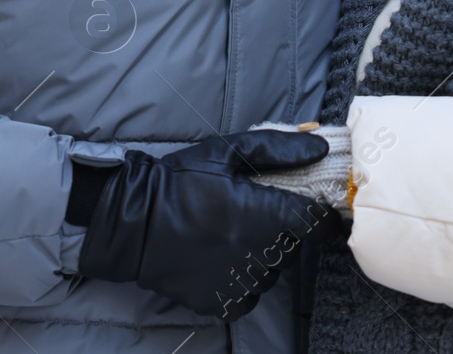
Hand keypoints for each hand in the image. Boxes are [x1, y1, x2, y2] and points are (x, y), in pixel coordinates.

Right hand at [74, 130, 341, 318]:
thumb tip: (321, 150)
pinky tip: (220, 259)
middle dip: (282, 229)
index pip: (316, 223)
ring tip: (229, 235)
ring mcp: (238, 283)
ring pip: (271, 272)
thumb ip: (278, 149)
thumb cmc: (180, 181)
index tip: (314, 210)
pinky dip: (242, 280)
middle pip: (292, 246)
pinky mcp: (220, 303)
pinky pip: (249, 295)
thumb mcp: (227, 152)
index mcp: (263, 214)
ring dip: (262, 255)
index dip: (322, 216)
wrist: (131, 221)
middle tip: (252, 213)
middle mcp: (256, 253)